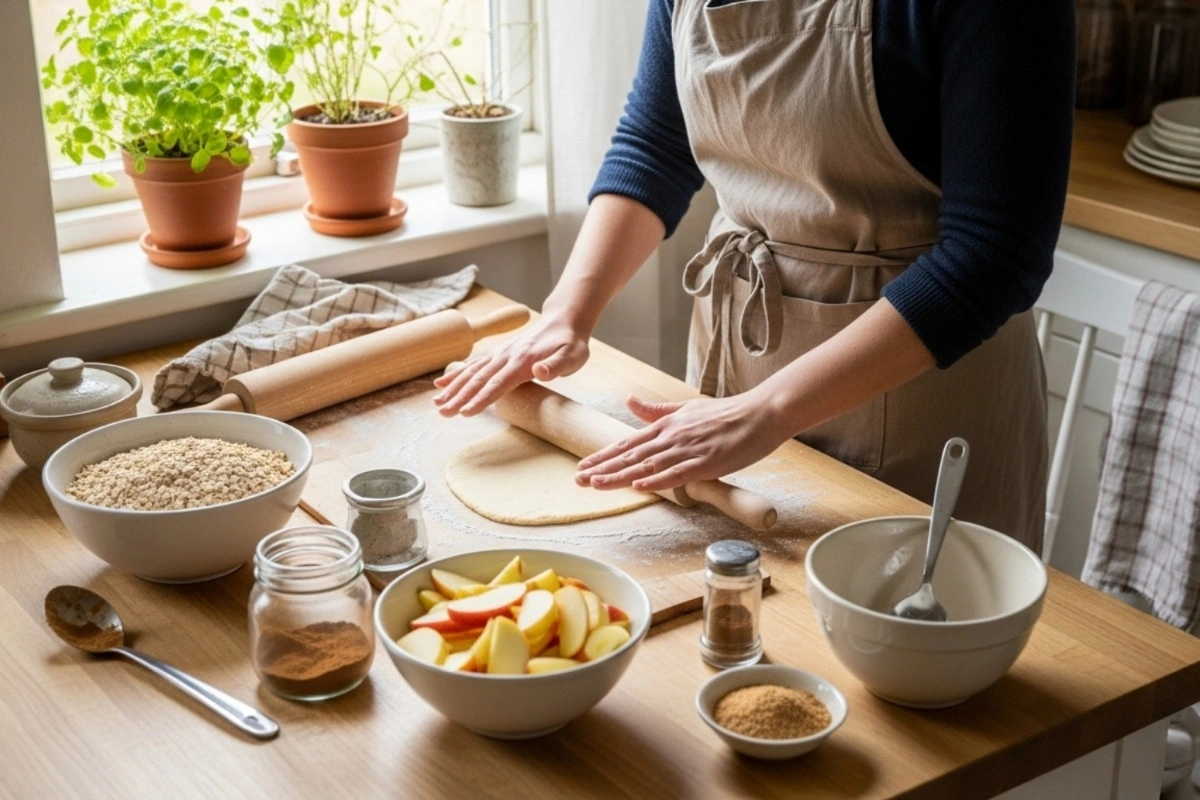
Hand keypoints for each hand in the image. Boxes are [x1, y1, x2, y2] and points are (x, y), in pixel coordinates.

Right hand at [433, 315, 589, 415]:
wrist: (564, 320)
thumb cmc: (571, 343)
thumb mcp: (573, 356)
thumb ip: (556, 366)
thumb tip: (540, 371)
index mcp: (523, 361)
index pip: (498, 384)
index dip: (482, 399)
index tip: (466, 412)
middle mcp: (507, 356)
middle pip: (479, 380)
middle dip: (460, 398)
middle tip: (443, 413)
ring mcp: (500, 354)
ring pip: (472, 373)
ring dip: (454, 389)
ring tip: (437, 404)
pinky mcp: (498, 354)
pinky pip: (473, 366)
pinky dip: (456, 375)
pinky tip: (442, 385)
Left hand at [575, 391, 788, 492]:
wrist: (760, 412)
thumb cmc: (726, 413)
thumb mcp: (686, 408)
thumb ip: (656, 410)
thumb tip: (630, 401)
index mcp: (666, 426)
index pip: (628, 443)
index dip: (604, 456)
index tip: (583, 467)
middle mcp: (672, 437)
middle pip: (631, 456)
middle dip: (603, 469)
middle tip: (578, 481)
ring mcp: (688, 449)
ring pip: (648, 466)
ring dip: (620, 476)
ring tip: (596, 485)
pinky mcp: (707, 461)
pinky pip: (678, 473)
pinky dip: (658, 480)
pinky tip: (639, 486)